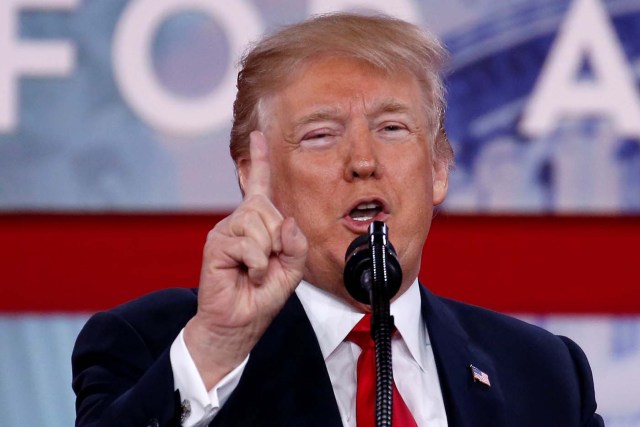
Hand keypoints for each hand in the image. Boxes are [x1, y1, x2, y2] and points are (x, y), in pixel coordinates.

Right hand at [184, 131, 307, 388]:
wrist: (236, 324)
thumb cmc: (260, 297)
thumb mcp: (290, 271)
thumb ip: (296, 245)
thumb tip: (288, 222)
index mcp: (257, 225)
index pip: (260, 186)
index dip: (260, 160)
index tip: (258, 135)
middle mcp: (239, 222)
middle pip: (268, 208)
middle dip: (277, 239)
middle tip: (268, 264)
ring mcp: (226, 232)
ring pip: (258, 224)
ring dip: (266, 254)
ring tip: (256, 271)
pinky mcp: (217, 245)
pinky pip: (248, 243)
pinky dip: (257, 264)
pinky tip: (248, 274)